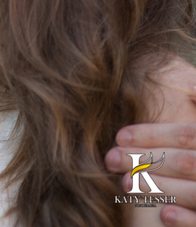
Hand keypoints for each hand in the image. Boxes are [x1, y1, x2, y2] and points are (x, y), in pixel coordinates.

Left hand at [105, 58, 195, 225]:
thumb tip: (192, 86)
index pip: (186, 134)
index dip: (152, 135)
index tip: (119, 136)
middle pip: (185, 162)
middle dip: (145, 160)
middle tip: (111, 159)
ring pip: (195, 191)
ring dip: (158, 186)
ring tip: (124, 183)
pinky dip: (186, 219)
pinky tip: (163, 213)